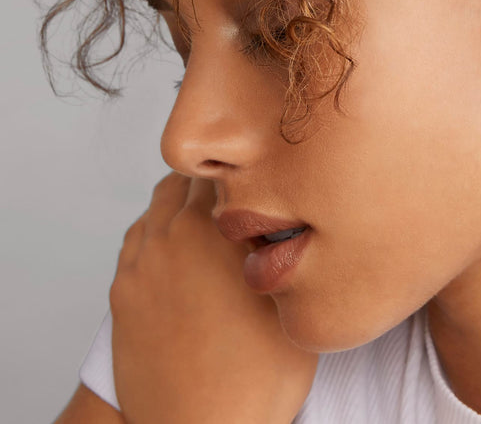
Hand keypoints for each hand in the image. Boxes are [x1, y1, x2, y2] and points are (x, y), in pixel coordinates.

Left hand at [109, 172, 318, 423]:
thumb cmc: (256, 376)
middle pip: (188, 180)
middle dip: (216, 184)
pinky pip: (137, 238)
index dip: (247, 170)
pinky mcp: (122, 292)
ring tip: (212, 225)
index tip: (263, 179)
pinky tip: (180, 251)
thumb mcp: (291, 299)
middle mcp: (170, 235)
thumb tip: (282, 216)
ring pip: (159, 204)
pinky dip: (158, 231)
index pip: (224, 170)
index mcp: (212, 229)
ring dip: (184, 203)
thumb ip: (284, 246)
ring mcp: (141, 263)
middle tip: (242, 200)